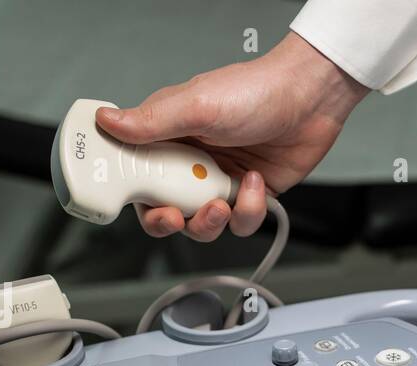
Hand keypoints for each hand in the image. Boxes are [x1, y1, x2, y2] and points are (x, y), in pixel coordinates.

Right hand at [95, 33, 367, 239]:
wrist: (310, 99)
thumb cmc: (255, 91)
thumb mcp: (196, 105)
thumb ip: (151, 122)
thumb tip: (106, 122)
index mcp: (169, 137)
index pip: (136, 174)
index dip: (132, 196)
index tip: (138, 204)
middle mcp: (192, 162)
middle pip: (165, 210)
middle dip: (169, 221)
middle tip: (175, 216)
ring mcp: (220, 180)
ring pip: (202, 224)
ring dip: (209, 223)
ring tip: (221, 204)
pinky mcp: (249, 195)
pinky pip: (239, 222)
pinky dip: (247, 209)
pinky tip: (254, 181)